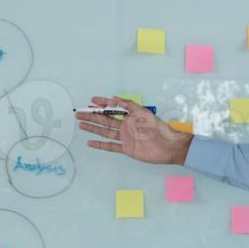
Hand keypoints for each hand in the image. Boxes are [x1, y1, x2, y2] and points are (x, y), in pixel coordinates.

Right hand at [75, 95, 192, 164]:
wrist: (169, 146)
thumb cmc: (159, 128)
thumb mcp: (144, 113)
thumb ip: (129, 105)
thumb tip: (114, 98)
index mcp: (130, 116)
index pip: (112, 109)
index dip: (102, 104)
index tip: (91, 101)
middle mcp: (126, 126)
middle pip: (105, 120)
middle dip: (92, 116)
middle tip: (79, 113)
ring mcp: (125, 137)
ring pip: (105, 132)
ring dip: (93, 128)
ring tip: (81, 125)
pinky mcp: (126, 148)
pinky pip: (110, 146)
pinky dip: (100, 145)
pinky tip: (91, 142)